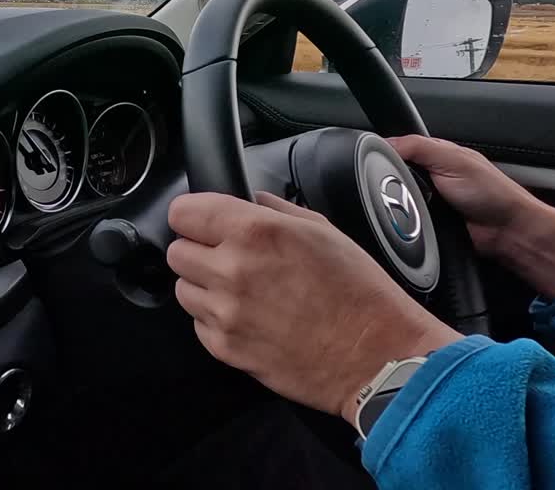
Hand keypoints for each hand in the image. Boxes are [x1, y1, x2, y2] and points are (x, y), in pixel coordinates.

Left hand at [166, 192, 460, 425]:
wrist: (378, 356)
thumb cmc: (359, 294)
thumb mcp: (324, 230)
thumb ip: (275, 209)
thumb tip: (249, 199)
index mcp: (255, 232)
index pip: (182, 211)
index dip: (192, 215)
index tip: (202, 222)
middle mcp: (232, 269)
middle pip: (176, 251)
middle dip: (198, 250)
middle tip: (227, 257)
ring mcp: (225, 312)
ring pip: (182, 288)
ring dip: (203, 286)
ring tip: (241, 290)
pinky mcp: (225, 348)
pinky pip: (197, 324)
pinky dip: (215, 320)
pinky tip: (249, 317)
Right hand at [389, 135, 554, 298]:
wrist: (506, 232)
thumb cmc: (493, 193)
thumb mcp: (454, 160)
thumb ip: (419, 147)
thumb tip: (386, 143)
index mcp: (437, 153)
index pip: (400, 146)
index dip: (388, 152)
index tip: (380, 161)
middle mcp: (431, 174)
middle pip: (394, 173)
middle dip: (392, 180)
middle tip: (402, 185)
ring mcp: (427, 198)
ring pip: (395, 196)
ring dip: (399, 201)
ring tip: (412, 204)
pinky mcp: (426, 220)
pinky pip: (404, 217)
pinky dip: (404, 218)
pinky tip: (413, 217)